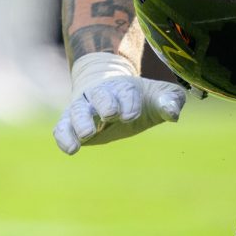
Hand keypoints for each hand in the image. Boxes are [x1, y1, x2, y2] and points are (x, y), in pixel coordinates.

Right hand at [53, 52, 188, 154]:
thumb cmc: (140, 97)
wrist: (111, 89)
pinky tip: (71, 149)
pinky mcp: (70, 122)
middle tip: (110, 115)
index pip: (126, 91)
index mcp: (124, 86)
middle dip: (105, 104)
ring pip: (77, 110)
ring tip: (86, 134)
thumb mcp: (161, 95)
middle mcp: (101, 94)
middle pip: (99, 95)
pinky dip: (64, 136)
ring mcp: (83, 107)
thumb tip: (173, 113)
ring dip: (80, 122)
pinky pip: (62, 127)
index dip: (128, 102)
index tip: (132, 115)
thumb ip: (170, 101)